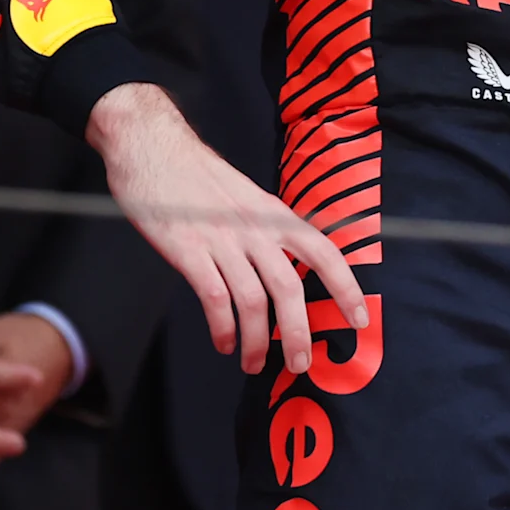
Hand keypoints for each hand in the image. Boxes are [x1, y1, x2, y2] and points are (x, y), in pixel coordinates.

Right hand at [88, 83, 365, 374]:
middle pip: (289, 287)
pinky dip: (222, 328)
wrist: (150, 145)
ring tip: (254, 363)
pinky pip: (215, 299)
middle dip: (298, 332)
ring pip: (252, 301)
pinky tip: (223, 342)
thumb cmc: (195, 173)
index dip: (345, 287)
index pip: (322, 251)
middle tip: (301, 364)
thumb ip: (264, 229)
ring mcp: (220, 239)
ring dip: (257, 341)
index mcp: (272, 212)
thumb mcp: (245, 195)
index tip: (359, 319)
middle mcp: (253, 227)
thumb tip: (284, 267)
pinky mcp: (188, 250)